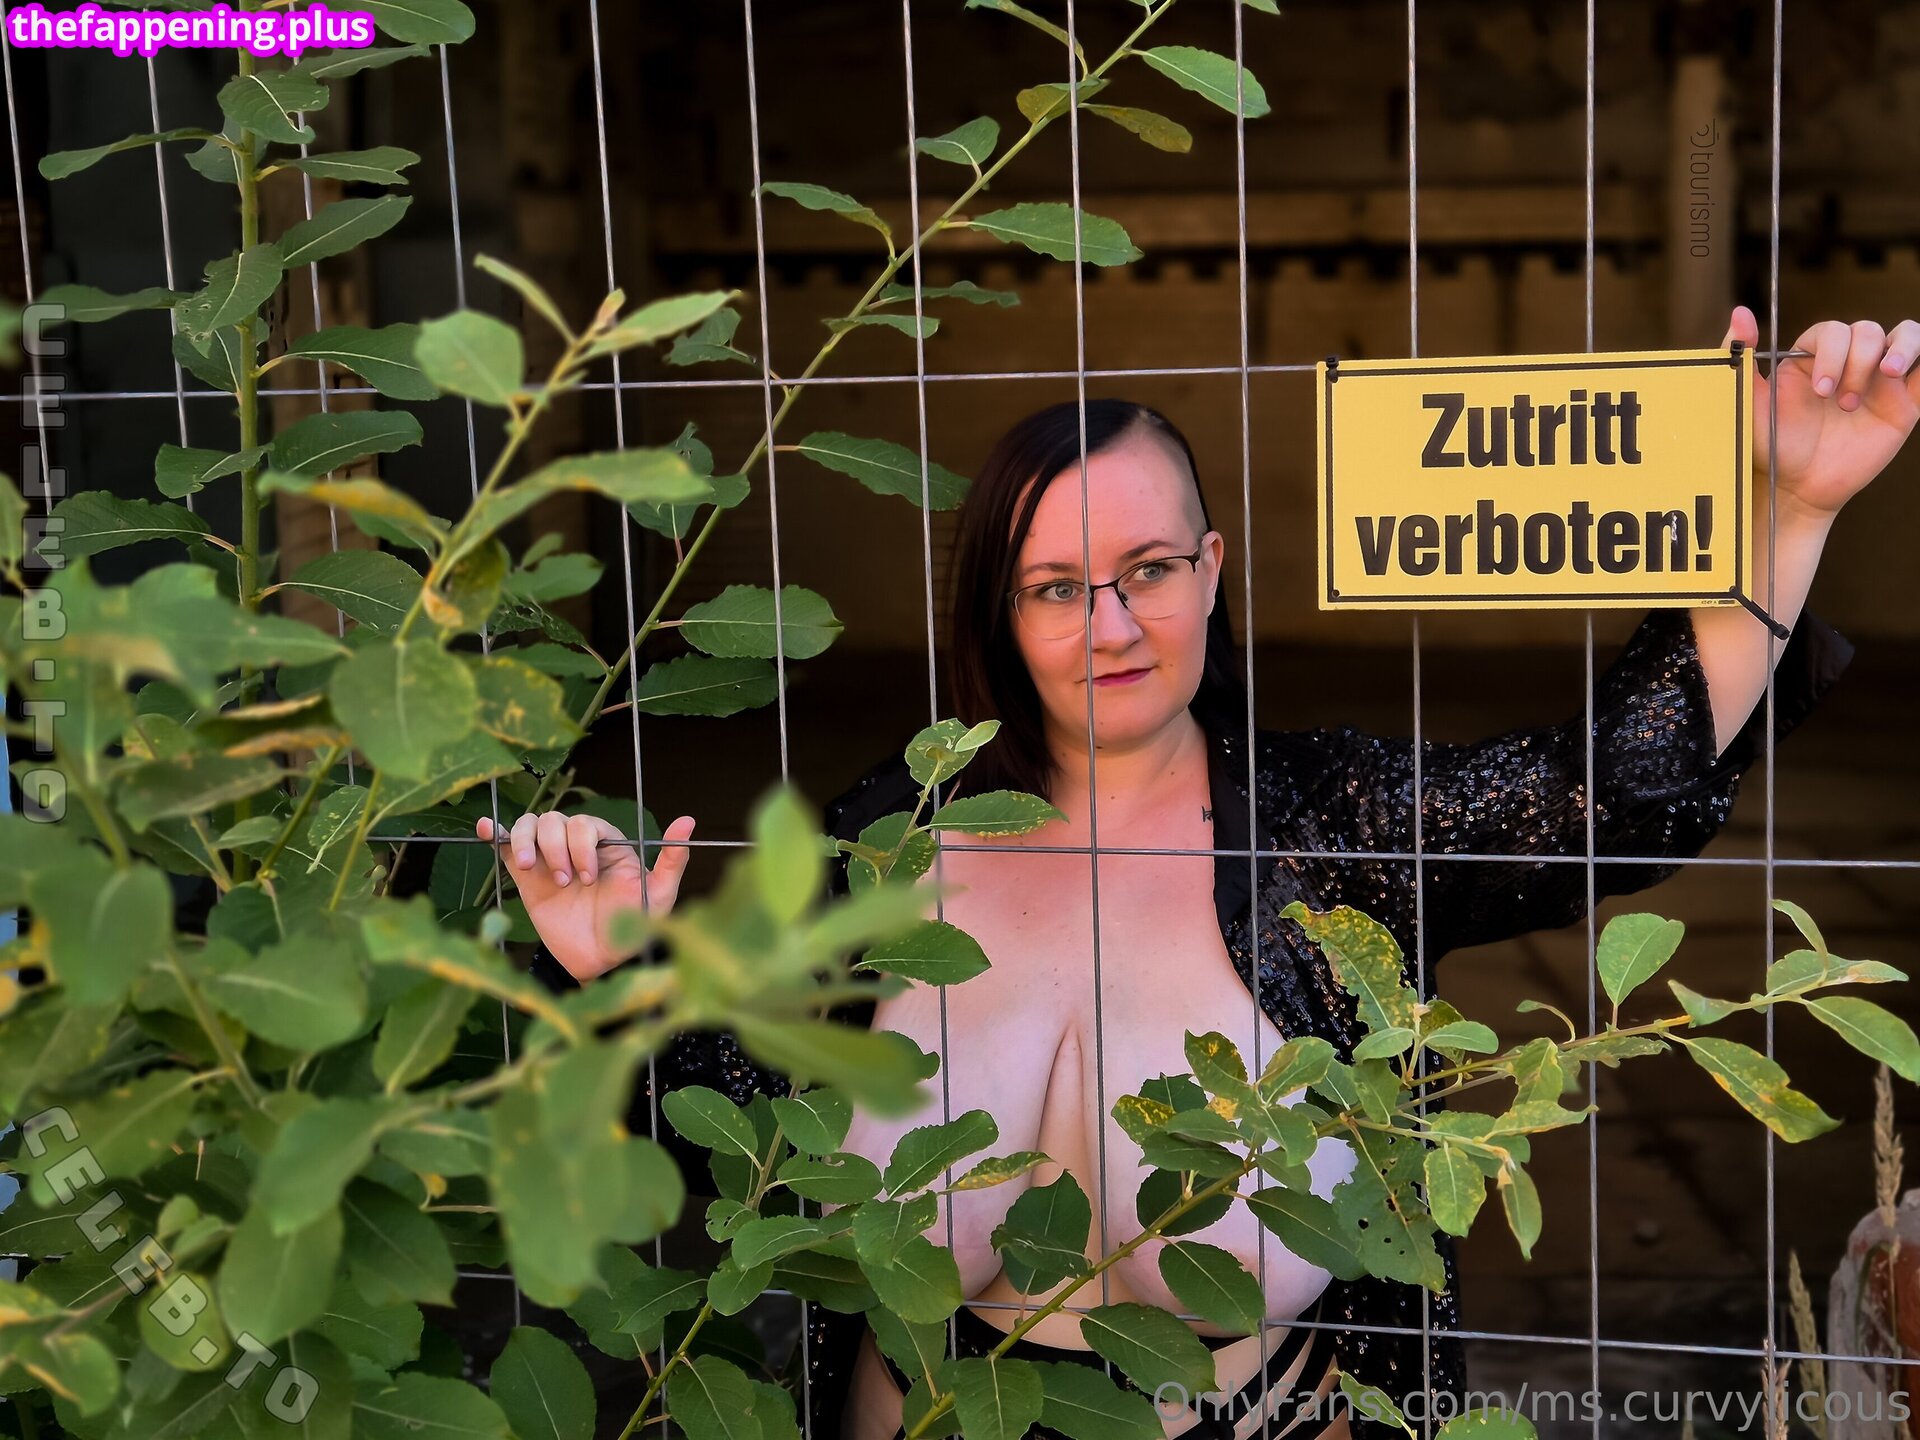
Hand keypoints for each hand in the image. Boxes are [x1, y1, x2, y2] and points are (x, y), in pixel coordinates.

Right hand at [475, 809, 696, 981]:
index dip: (582, 846)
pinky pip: (507, 846)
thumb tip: (688, 821)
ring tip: (533, 869)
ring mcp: (550, 859)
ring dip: (528, 841)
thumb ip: (672, 861)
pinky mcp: (526, 877)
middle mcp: (577, 846)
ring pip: (531, 826)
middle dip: (558, 848)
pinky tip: (486, 829)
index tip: (588, 878)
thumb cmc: (633, 928)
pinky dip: (497, 832)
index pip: (586, 825)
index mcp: (608, 844)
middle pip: (556, 820)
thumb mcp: (659, 896)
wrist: (601, 963)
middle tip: (568, 883)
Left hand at [1721, 305, 1919, 520]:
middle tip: (1840, 402)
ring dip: (1900, 348)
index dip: (1831, 353)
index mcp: (1812, 356)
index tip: (1820, 391)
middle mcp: (1848, 361)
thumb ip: (1741, 358)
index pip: (1832, 330)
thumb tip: (1741, 312)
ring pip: (1904, 335)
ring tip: (1887, 374)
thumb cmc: (1772, 446)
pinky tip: (1906, 374)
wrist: (1798, 488)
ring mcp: (1878, 380)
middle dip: (1856, 361)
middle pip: (1867, 331)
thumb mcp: (1748, 403)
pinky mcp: (1904, 402)